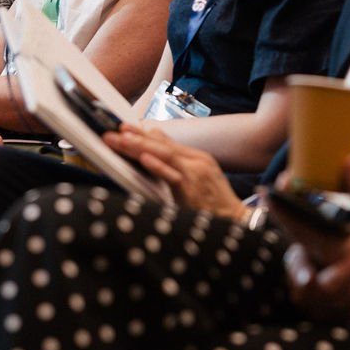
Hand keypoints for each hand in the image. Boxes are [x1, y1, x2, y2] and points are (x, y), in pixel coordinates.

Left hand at [104, 121, 241, 216]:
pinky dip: (158, 167)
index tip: (122, 128)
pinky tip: (144, 159)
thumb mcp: (198, 175)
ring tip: (121, 140)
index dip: (142, 134)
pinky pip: (173, 177)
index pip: (165, 141)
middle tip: (113, 133)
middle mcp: (196, 162)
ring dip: (141, 147)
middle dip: (135, 138)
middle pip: (161, 145)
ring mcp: (195, 175)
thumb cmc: (216, 201)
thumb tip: (153, 137)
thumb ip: (176, 157)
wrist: (237, 222)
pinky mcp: (192, 192)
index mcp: (196, 157)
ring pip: (164, 155)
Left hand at [275, 162, 349, 318]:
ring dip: (288, 217)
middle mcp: (328, 259)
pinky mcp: (330, 259)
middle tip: (270, 189)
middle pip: (295, 232)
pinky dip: (298, 225)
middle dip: (283, 210)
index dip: (284, 210)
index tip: (270, 192)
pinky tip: (291, 208)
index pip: (302, 228)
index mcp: (338, 250)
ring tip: (277, 194)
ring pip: (298, 239)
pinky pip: (307, 241)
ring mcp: (328, 261)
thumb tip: (345, 158)